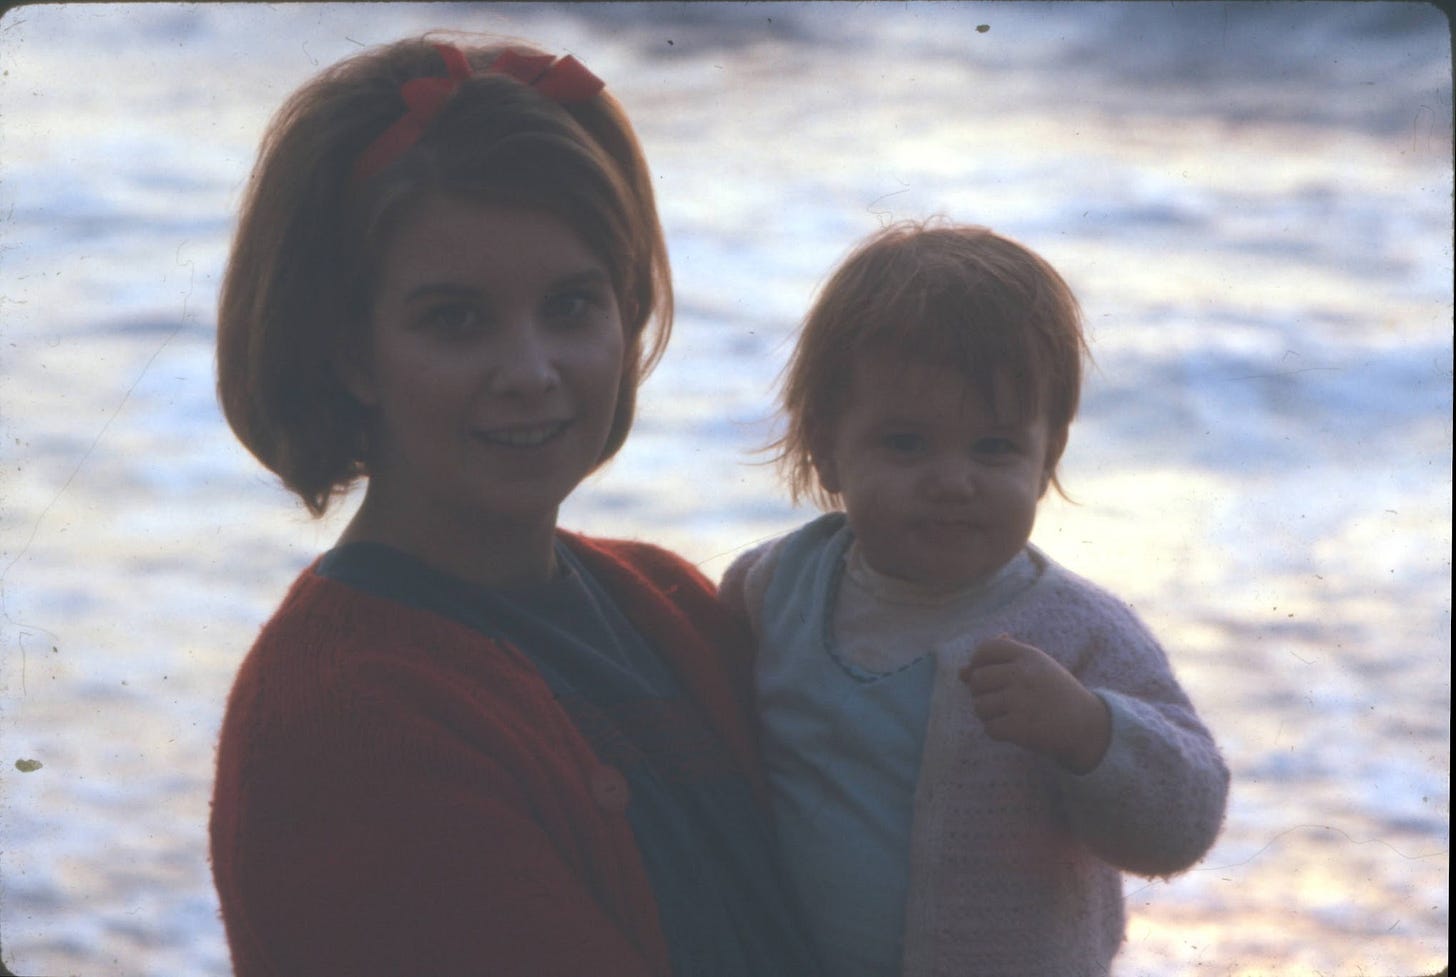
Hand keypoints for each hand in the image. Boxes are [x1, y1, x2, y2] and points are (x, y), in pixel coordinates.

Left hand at [959, 635, 1110, 773]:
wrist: (1087, 726)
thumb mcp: (1036, 668)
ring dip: (989, 714)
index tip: (986, 674)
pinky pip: (989, 728)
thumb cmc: (1055, 693)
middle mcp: (1023, 675)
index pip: (986, 648)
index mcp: (1028, 656)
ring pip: (979, 706)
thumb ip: (1002, 663)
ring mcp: (1021, 701)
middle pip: (977, 679)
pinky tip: (1013, 729)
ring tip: (1009, 715)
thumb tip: (962, 671)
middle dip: (982, 692)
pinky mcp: (1021, 728)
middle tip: (1001, 700)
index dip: (978, 662)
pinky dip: (997, 732)